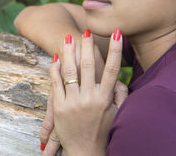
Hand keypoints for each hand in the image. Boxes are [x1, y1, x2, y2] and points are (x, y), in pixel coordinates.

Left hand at [49, 30, 127, 155]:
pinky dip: (55, 68)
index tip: (117, 33)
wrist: (85, 151)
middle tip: (86, 31)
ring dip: (69, 52)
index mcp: (105, 99)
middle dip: (87, 46)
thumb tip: (118, 77)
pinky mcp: (59, 107)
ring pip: (70, 71)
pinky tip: (56, 57)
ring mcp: (73, 102)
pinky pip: (56, 82)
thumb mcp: (116, 114)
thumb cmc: (103, 130)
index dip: (114, 50)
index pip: (111, 69)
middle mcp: (89, 99)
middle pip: (88, 66)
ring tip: (68, 38)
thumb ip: (120, 94)